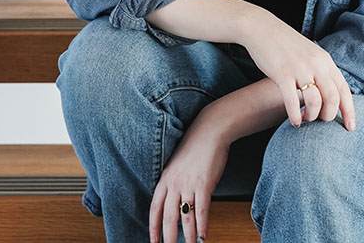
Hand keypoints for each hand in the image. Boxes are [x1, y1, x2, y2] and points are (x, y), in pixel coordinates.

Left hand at [149, 109, 228, 242]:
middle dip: (168, 238)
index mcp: (165, 179)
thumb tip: (177, 202)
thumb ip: (175, 183)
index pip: (154, 208)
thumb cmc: (197, 147)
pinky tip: (203, 236)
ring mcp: (188, 184)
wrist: (210, 131)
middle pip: (167, 217)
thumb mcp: (178, 165)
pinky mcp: (203, 184)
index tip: (153, 241)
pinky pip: (201, 210)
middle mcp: (173, 183)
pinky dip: (202, 226)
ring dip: (187, 236)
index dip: (153, 227)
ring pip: (185, 217)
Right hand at [242, 13, 356, 130]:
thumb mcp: (310, 54)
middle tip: (319, 120)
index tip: (351, 127)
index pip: (344, 89)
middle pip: (333, 98)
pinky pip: (293, 100)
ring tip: (305, 119)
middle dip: (328, 116)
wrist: (262, 28)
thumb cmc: (285, 45)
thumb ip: (321, 71)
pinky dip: (295, 115)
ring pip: (315, 101)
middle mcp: (316, 64)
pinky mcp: (282, 73)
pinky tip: (294, 122)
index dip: (349, 111)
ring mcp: (299, 68)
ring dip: (312, 116)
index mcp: (325, 60)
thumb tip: (331, 95)